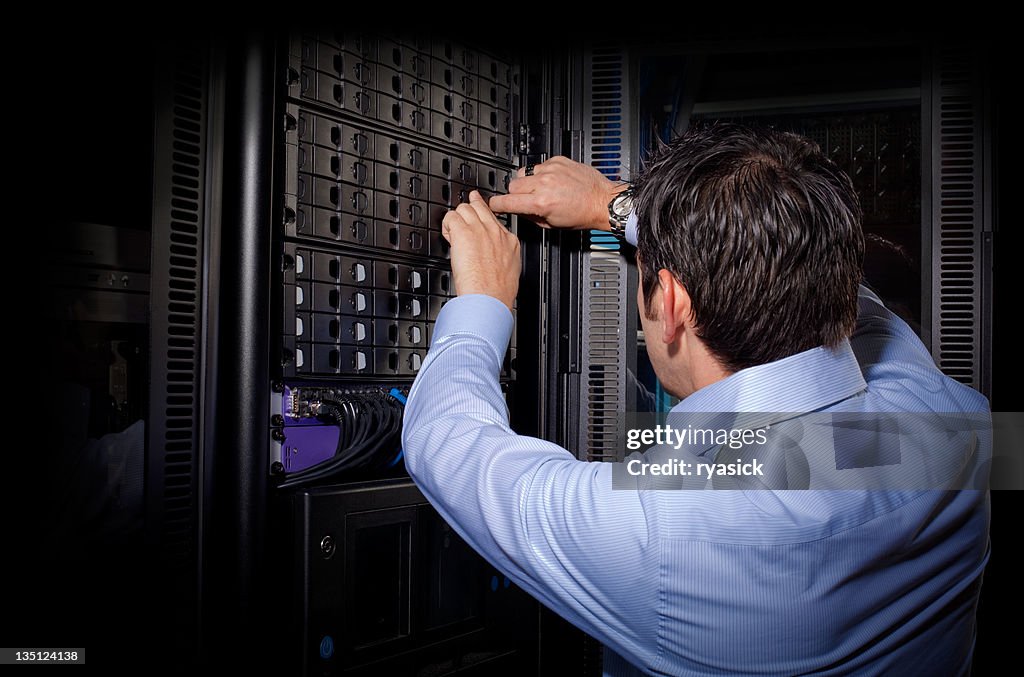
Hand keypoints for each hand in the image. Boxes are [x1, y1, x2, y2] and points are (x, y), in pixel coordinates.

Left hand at [441, 191, 520, 310]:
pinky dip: (446, 225)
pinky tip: (447, 236)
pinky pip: (451, 217)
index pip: (494, 219)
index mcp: (509, 241)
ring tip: (452, 233)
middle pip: (479, 208)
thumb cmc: (498, 293)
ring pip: (464, 208)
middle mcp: (495, 232)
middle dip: (469, 213)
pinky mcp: (463, 233)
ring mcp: (479, 230)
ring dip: (456, 219)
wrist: (490, 298)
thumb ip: (501, 258)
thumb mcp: (510, 272)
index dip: (482, 219)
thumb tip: (493, 260)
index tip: (477, 222)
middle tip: (461, 223)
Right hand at [488, 156, 621, 229]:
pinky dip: (543, 173)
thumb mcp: (552, 225)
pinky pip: (540, 165)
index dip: (497, 205)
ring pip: (525, 172)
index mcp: (541, 203)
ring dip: (529, 181)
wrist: (602, 200)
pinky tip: (554, 181)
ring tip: (543, 189)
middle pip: (512, 184)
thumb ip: (531, 216)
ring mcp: (551, 170)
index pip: (507, 201)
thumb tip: (519, 210)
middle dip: (516, 193)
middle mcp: (544, 183)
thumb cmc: (582, 214)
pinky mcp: (558, 160)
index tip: (494, 205)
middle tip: (528, 199)